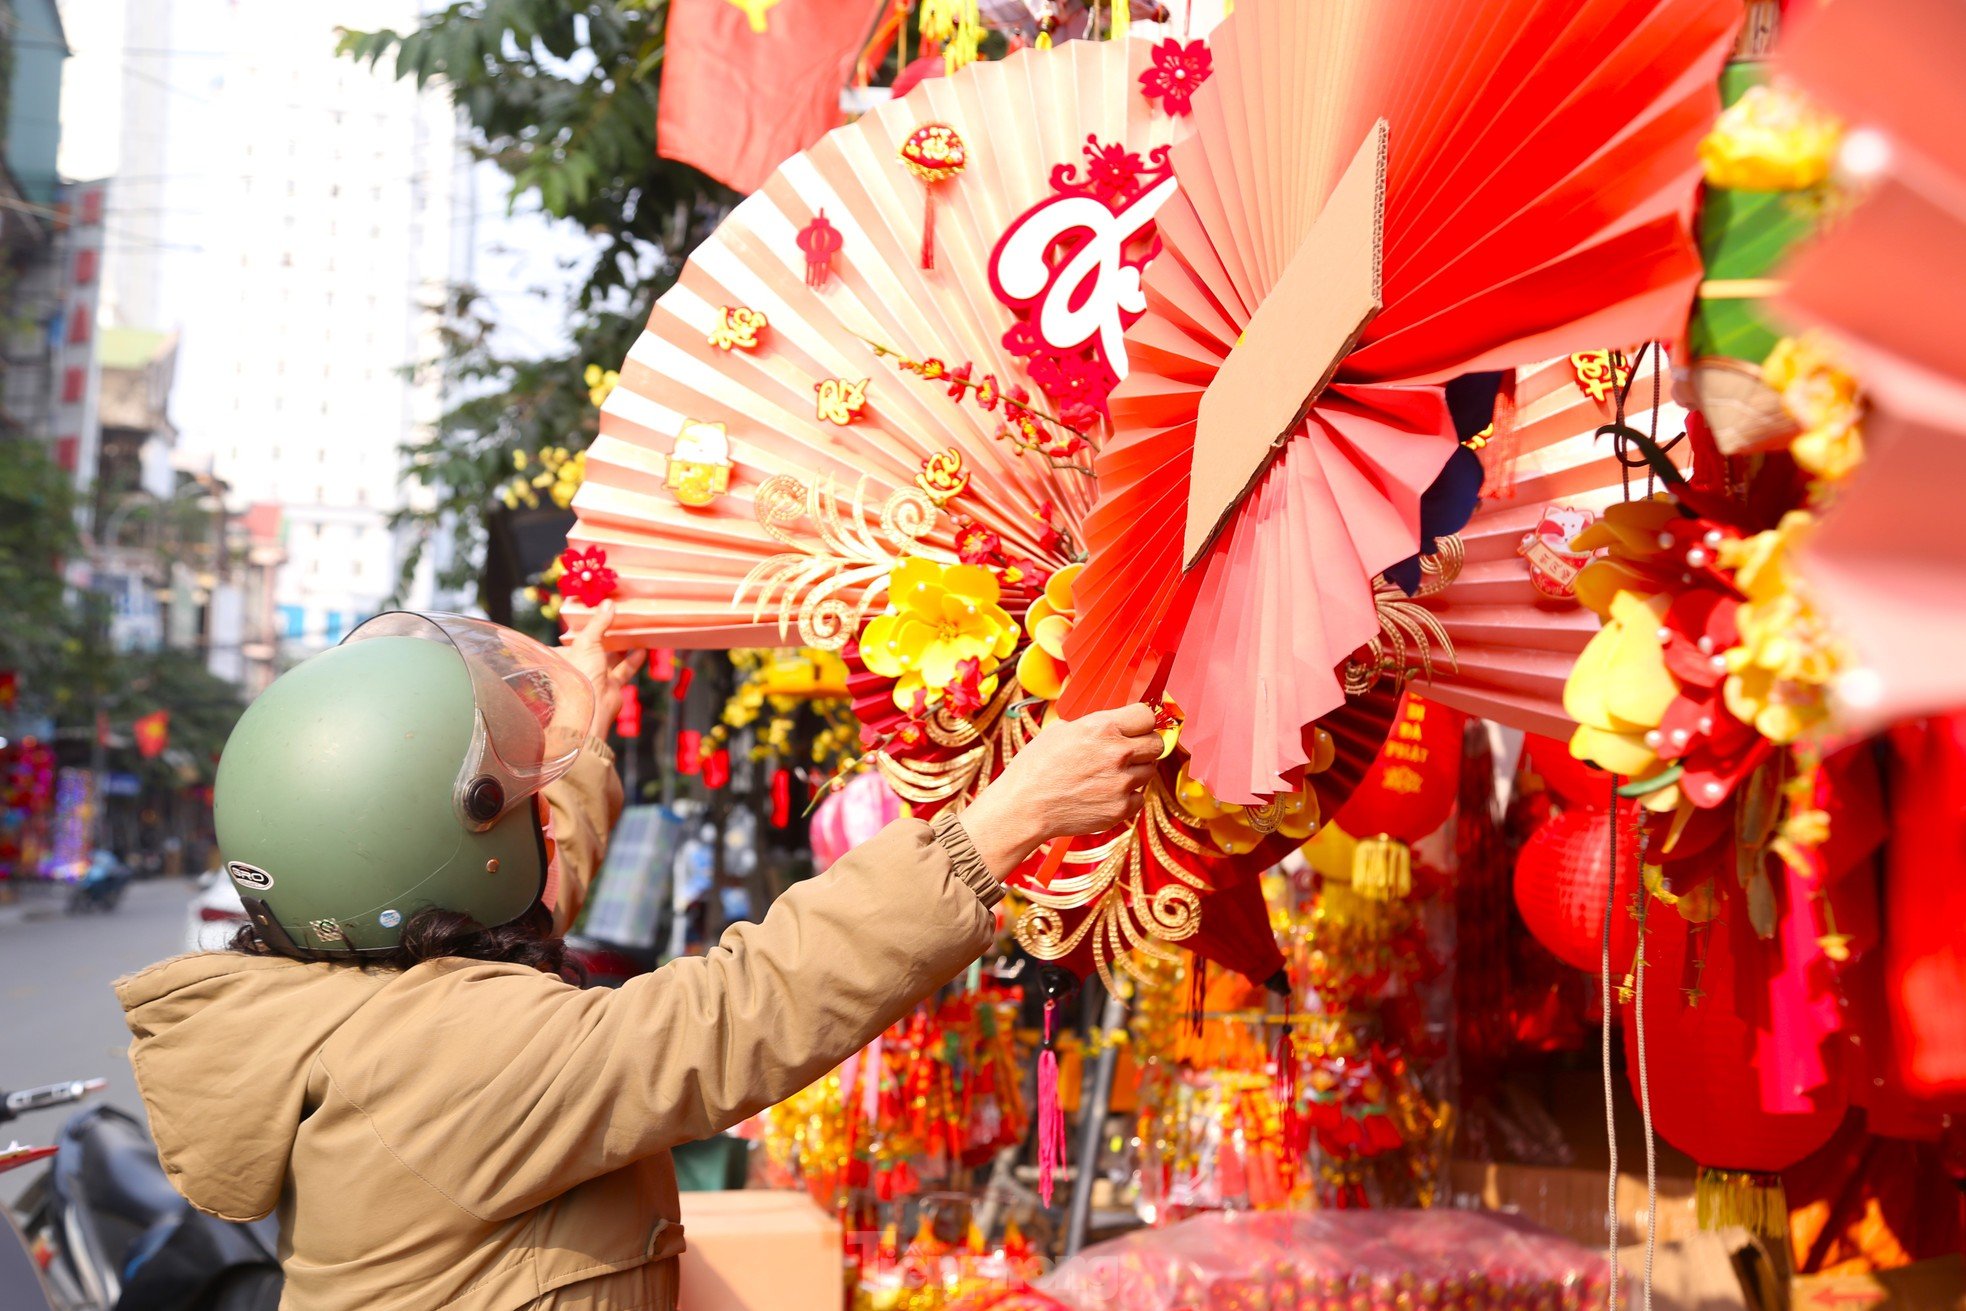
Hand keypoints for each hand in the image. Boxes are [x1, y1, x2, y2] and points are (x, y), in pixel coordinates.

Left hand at [562, 601, 646, 739]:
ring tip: (633, 632)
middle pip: (594, 647)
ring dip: (622, 646)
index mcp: (566, 655)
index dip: (584, 626)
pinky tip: (643, 649)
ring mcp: (596, 677)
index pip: (573, 638)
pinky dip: (633, 660)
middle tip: (619, 620)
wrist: (591, 706)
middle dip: (606, 635)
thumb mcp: (587, 641)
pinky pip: (623, 670)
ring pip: (610, 658)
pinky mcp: (611, 686)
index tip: (598, 614)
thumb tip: (608, 603)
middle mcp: (580, 666)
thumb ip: (599, 622)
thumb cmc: (581, 672)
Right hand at [958, 704, 1161, 878]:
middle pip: (1157, 743)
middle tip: (1129, 752)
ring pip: (1150, 771)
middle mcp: (1117, 753)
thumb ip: (1093, 724)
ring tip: (1109, 775)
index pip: (1147, 715)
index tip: (1138, 727)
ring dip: (1136, 771)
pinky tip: (1106, 794)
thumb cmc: (1036, 766)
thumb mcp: (1060, 730)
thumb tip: (1113, 721)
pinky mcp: (1121, 808)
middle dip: (1145, 745)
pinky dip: (1128, 796)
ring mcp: (1122, 783)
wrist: (1025, 806)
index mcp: (1102, 727)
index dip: (1143, 721)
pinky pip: (1140, 797)